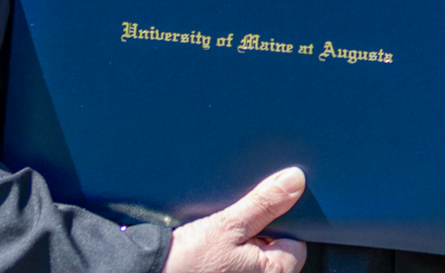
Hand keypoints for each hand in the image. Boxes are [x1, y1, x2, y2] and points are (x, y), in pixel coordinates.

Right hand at [163, 168, 308, 272]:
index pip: (296, 241)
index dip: (282, 219)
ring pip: (252, 250)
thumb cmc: (185, 261)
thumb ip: (264, 203)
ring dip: (240, 234)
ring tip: (220, 230)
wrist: (147, 270)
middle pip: (273, 245)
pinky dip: (227, 245)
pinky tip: (210, 238)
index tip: (266, 205)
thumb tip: (294, 180)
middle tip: (236, 218)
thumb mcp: (228, 224)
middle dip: (258, 226)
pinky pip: (235, 256)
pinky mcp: (221, 272)